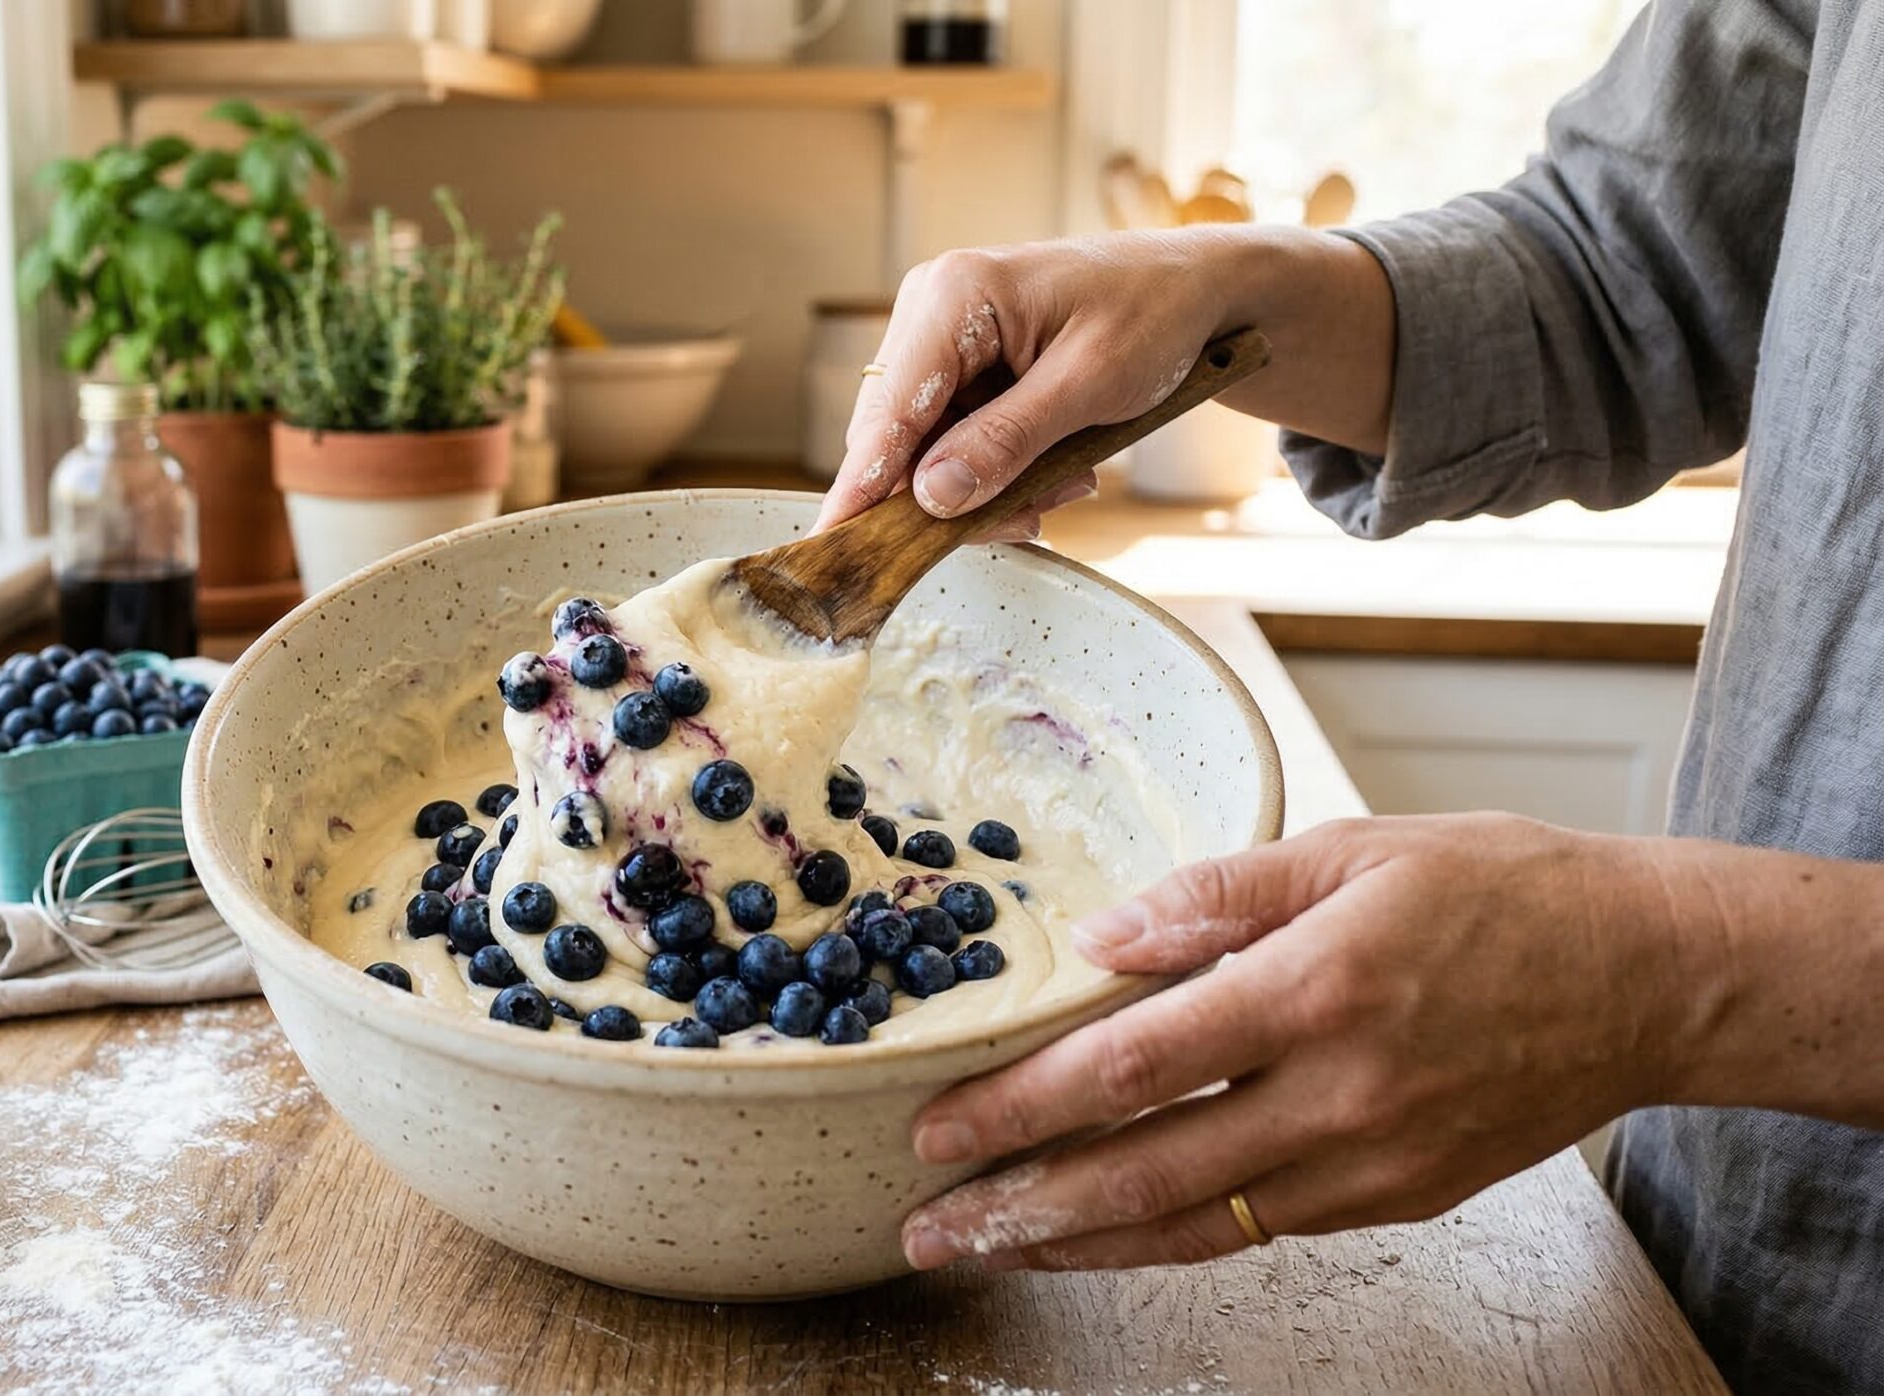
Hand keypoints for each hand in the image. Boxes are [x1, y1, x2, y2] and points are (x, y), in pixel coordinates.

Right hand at [816, 234, 1236, 537]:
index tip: (834, 546)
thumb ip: (1007, 441)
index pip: (889, 410)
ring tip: (1067, 484)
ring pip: (928, 450)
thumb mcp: (1091, 384)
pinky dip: (1001, 470)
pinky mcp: (960, 366)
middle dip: (956, 494)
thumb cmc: (1154, 315)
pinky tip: (1058, 470)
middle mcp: (931, 310)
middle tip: (1032, 521)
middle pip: (899, 438)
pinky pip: (955, 441)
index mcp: (955, 295)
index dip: (863, 485)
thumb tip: (932, 498)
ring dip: (991, 486)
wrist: (1194, 289)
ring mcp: (942, 339)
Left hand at [899, 814, 1698, 1270]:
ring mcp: (1369, 1164)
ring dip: (1080, 1244)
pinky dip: (1168, 1237)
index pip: (1132, 1066)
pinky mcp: (1396, 1200)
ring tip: (992, 1250)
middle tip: (929, 1225)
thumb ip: (1216, 896)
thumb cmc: (1505, 893)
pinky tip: (1105, 1232)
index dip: (1023, 1106)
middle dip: (1021, 1207)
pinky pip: (1256, 1228)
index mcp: (1316, 992)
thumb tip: (1100, 940)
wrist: (1650, 977)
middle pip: (1145, 1173)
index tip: (939, 1126)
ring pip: (1194, 1225)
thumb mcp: (1354, 851)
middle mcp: (1337, 1097)